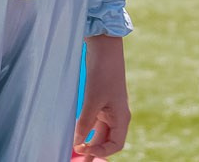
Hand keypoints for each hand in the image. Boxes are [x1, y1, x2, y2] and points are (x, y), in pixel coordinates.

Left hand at [74, 35, 129, 157]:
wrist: (104, 48)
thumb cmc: (103, 73)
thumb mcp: (92, 100)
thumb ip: (85, 123)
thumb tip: (77, 143)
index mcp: (121, 117)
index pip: (115, 144)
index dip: (101, 151)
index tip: (84, 151)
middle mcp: (117, 115)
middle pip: (107, 140)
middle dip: (94, 150)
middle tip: (79, 160)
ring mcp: (109, 108)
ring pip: (99, 131)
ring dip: (89, 141)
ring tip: (77, 152)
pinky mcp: (101, 101)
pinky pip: (94, 120)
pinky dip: (86, 128)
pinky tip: (76, 133)